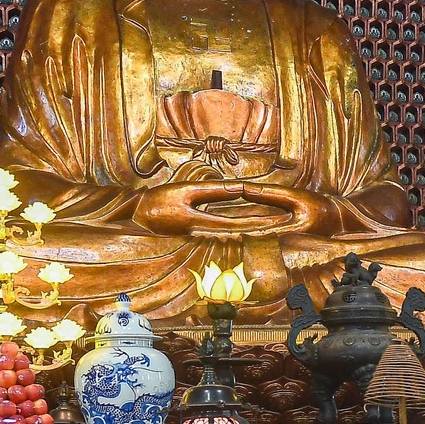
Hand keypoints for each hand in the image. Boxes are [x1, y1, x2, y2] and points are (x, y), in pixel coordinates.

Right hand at [136, 181, 328, 238]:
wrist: (136, 217)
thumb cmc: (158, 201)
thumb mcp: (185, 191)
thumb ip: (213, 191)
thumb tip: (239, 189)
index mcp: (203, 223)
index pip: (240, 224)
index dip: (262, 222)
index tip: (280, 220)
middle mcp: (206, 233)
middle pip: (242, 232)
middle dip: (265, 229)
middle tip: (288, 225)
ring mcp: (202, 235)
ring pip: (236, 233)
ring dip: (256, 230)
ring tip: (277, 226)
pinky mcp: (199, 232)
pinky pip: (225, 231)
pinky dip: (242, 228)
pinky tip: (253, 225)